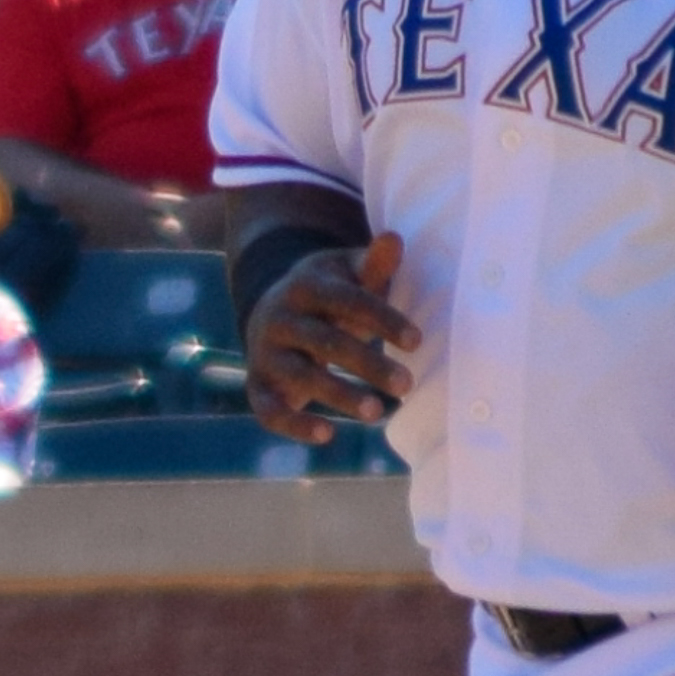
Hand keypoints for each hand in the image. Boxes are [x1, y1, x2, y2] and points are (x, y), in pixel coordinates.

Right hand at [242, 231, 413, 438]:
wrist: (272, 310)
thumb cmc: (329, 294)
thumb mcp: (348, 274)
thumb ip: (373, 265)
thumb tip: (394, 240)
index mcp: (306, 285)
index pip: (347, 301)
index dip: (382, 319)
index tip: (417, 341)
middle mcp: (280, 317)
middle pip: (326, 341)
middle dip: (368, 364)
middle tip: (407, 384)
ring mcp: (265, 353)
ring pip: (301, 376)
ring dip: (340, 395)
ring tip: (377, 413)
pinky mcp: (257, 385)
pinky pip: (270, 410)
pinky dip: (295, 425)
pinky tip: (328, 435)